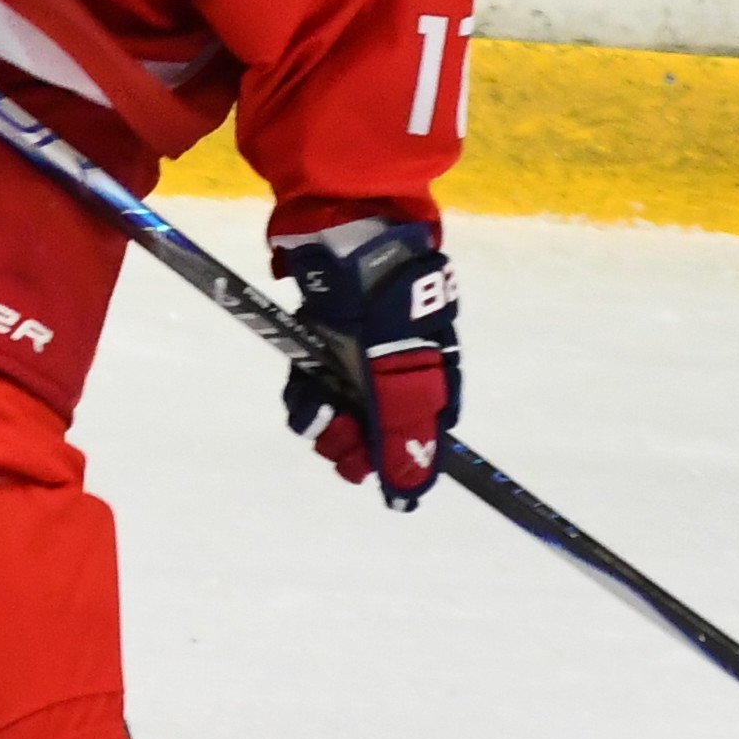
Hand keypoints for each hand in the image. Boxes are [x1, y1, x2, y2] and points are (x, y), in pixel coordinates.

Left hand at [276, 220, 459, 508]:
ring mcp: (358, 363)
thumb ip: (403, 436)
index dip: (395, 462)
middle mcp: (397, 375)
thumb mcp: (400, 377)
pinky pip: (313, 393)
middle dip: (354, 445)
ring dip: (325, 422)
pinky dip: (306, 398)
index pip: (421, 441)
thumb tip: (410, 497)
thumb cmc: (383, 310)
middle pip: (376, 436)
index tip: (371, 470)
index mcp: (432, 380)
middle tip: (340, 438)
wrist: (345, 241)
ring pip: (340, 418)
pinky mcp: (323, 350)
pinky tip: (305, 389)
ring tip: (320, 406)